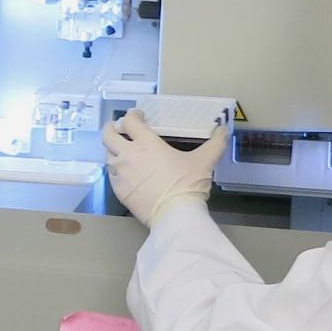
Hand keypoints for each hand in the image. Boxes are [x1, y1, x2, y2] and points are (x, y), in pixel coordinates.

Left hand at [101, 109, 226, 222]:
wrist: (174, 215)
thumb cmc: (187, 185)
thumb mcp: (204, 162)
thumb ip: (215, 144)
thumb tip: (223, 130)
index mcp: (146, 143)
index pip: (129, 121)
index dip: (132, 115)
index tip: (137, 116)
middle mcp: (128, 155)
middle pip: (108, 135)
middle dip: (111, 128)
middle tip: (118, 128)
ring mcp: (121, 173)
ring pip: (108, 155)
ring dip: (113, 150)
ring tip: (122, 151)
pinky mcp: (118, 190)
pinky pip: (111, 175)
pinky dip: (115, 170)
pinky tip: (124, 173)